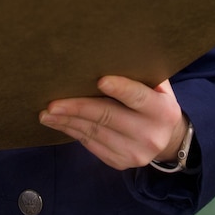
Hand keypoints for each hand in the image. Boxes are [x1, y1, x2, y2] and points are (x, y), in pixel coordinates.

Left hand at [39, 76, 187, 170]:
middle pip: (108, 117)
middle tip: (53, 103)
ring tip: (46, 112)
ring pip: (94, 133)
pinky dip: (72, 131)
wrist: (168, 139)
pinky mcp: (119, 162)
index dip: (120, 89)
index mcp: (162, 111)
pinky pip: (90, 144)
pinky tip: (58, 122)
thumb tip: (108, 52)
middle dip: (78, 109)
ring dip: (67, 122)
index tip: (99, 80)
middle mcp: (150, 135)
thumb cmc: (155, 101)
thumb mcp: (158, 87)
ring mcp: (134, 153)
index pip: (138, 97)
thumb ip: (140, 74)